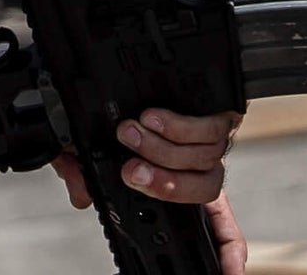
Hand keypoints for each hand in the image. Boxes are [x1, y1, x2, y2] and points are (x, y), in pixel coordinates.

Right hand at [52, 107, 245, 274]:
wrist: (108, 54)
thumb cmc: (100, 103)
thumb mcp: (84, 141)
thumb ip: (78, 170)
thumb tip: (81, 196)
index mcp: (176, 177)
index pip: (213, 223)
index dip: (225, 250)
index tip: (228, 273)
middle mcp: (198, 161)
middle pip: (206, 190)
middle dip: (166, 184)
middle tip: (131, 171)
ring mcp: (209, 137)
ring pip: (206, 161)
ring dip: (164, 150)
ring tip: (130, 133)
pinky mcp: (212, 109)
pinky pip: (209, 131)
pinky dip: (178, 127)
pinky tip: (152, 118)